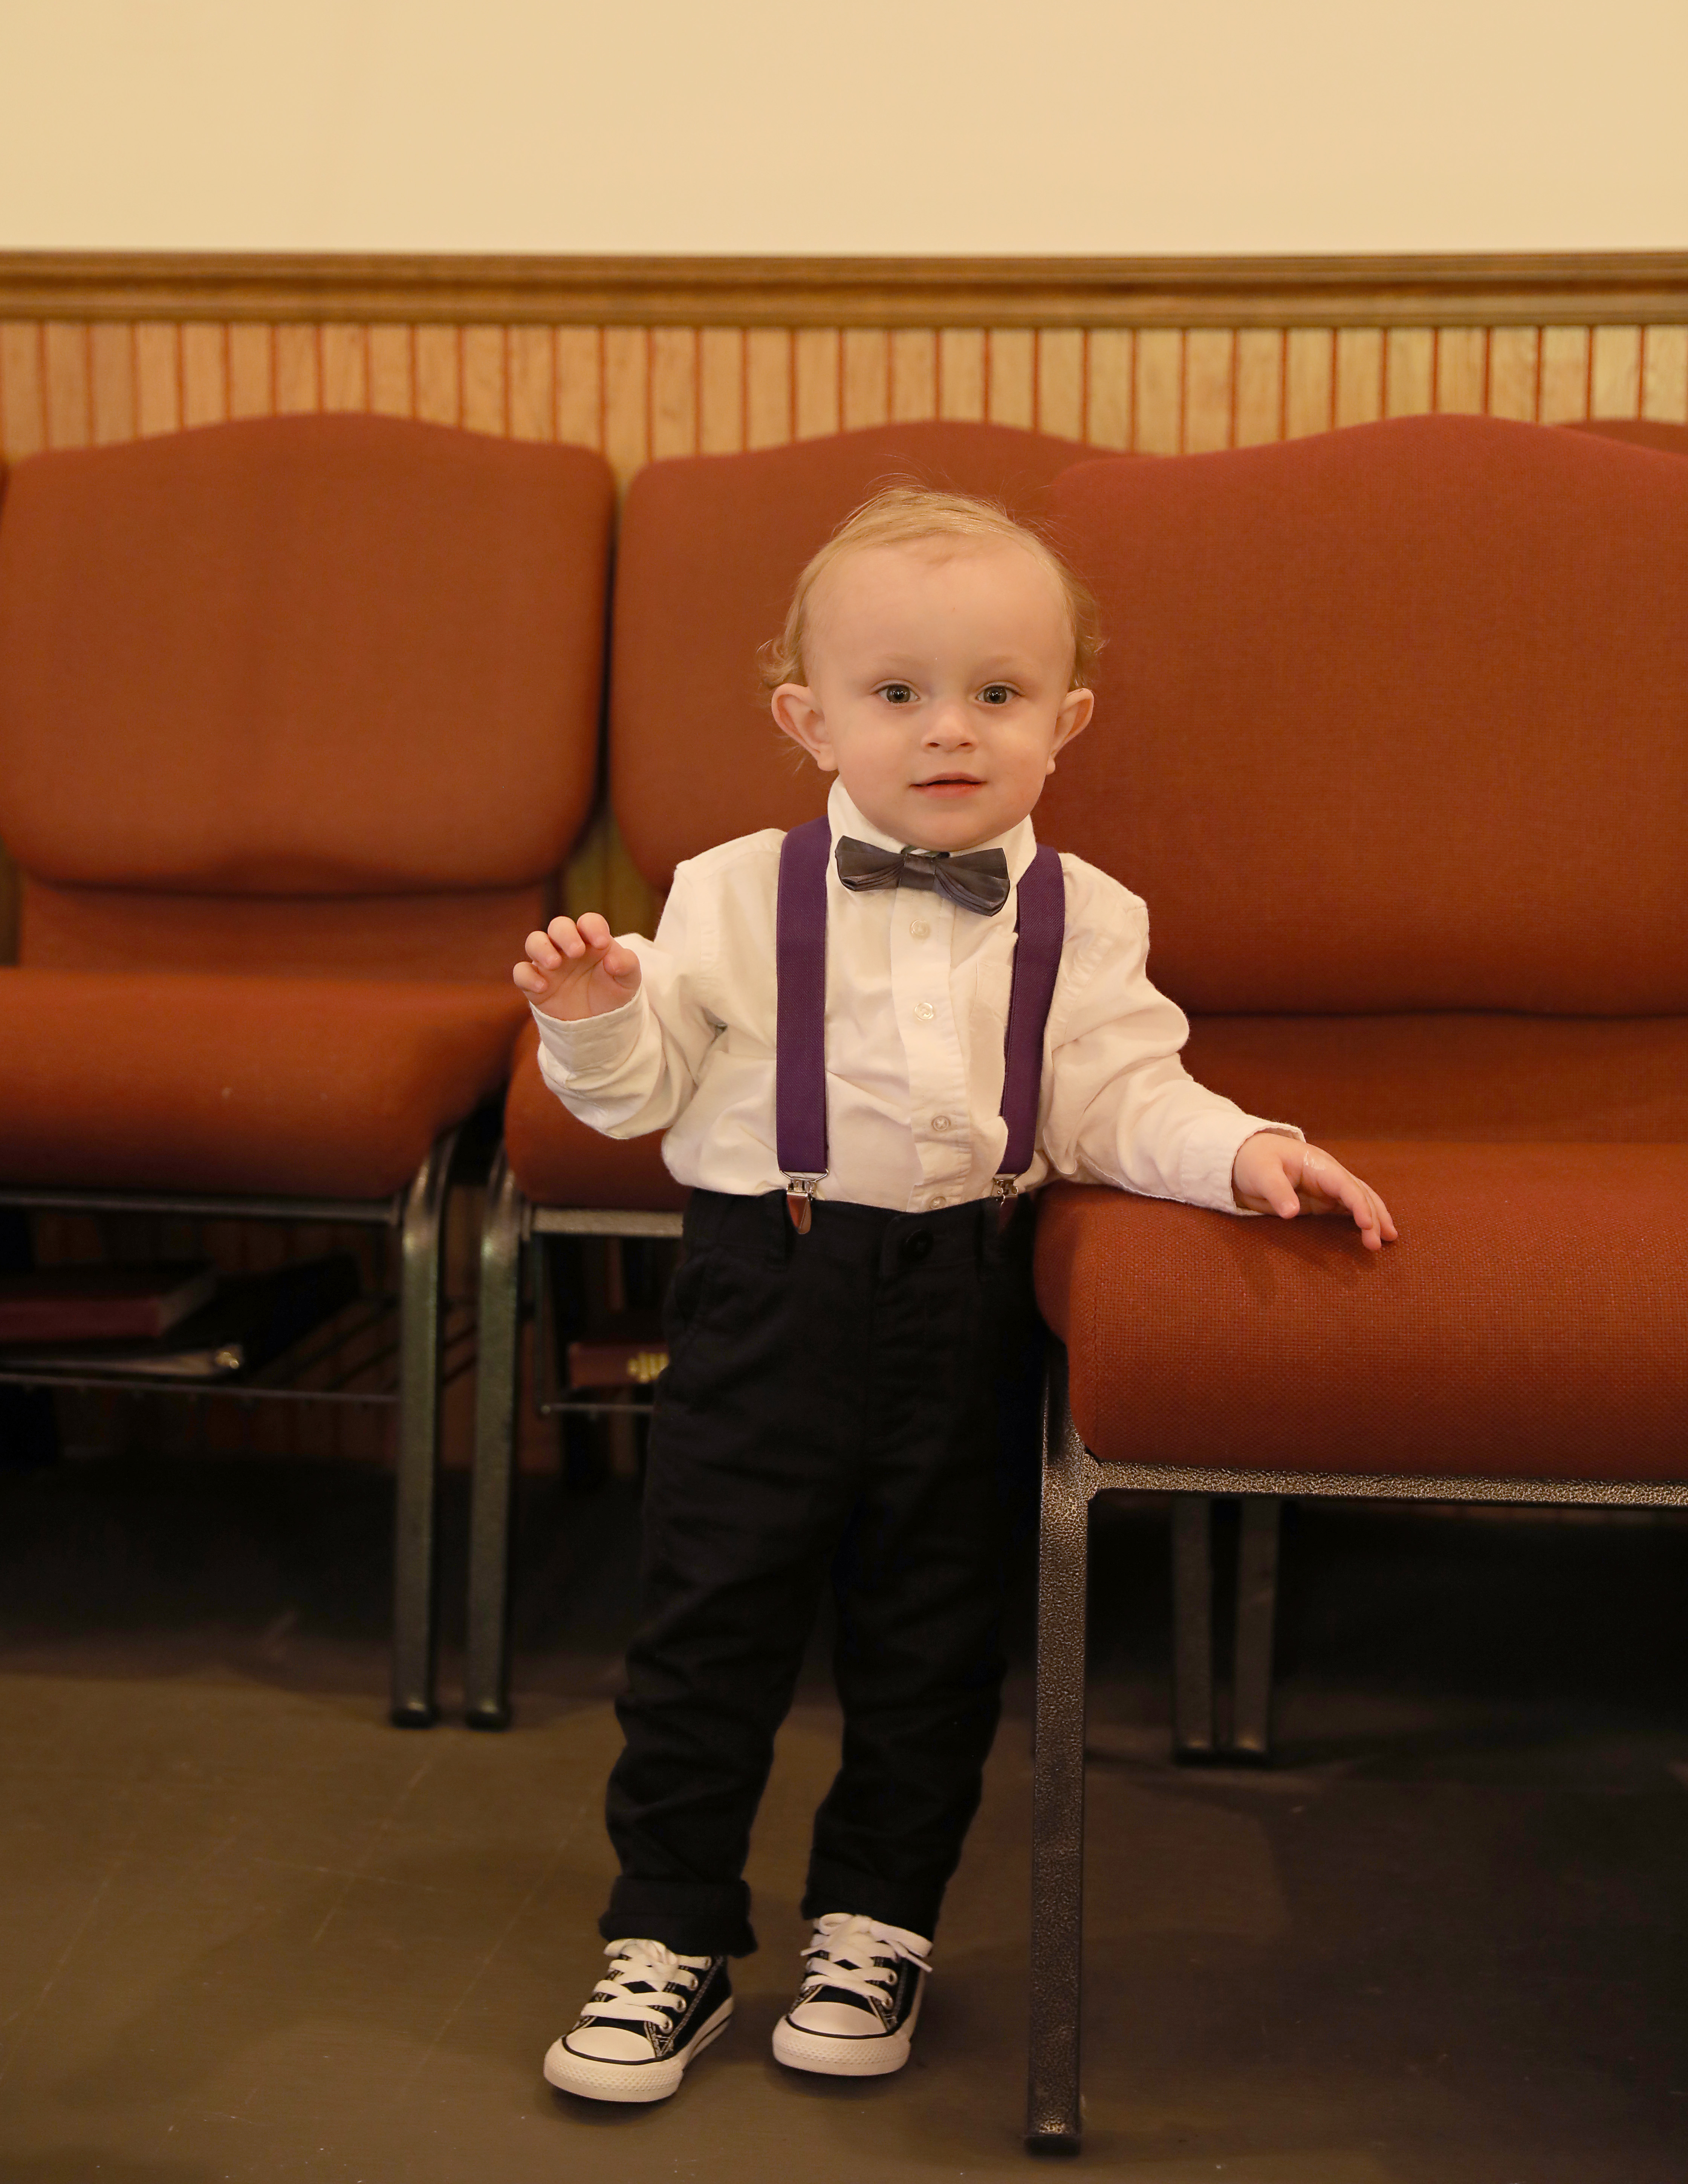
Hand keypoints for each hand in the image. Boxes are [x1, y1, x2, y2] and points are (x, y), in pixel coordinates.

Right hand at [513, 913, 641, 1021]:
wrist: (599, 1022)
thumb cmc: (613, 993)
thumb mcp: (628, 981)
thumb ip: (626, 965)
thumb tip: (612, 959)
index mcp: (592, 940)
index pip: (589, 922)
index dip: (593, 927)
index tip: (602, 944)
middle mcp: (567, 947)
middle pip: (558, 925)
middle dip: (566, 934)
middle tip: (577, 952)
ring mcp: (549, 963)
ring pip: (534, 941)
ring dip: (542, 948)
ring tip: (555, 964)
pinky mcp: (534, 981)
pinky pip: (521, 972)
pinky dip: (527, 976)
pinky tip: (542, 987)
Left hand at [1232, 1135, 1397, 1251]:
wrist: (1243, 1157)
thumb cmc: (1254, 1161)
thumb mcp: (1261, 1174)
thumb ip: (1277, 1192)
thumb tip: (1291, 1213)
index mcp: (1319, 1165)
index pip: (1346, 1185)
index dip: (1358, 1204)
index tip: (1367, 1224)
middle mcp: (1329, 1175)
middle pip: (1360, 1193)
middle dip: (1373, 1216)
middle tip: (1380, 1243)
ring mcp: (1327, 1188)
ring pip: (1360, 1200)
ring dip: (1375, 1218)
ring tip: (1390, 1239)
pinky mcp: (1321, 1200)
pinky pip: (1347, 1209)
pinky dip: (1362, 1220)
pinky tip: (1372, 1233)